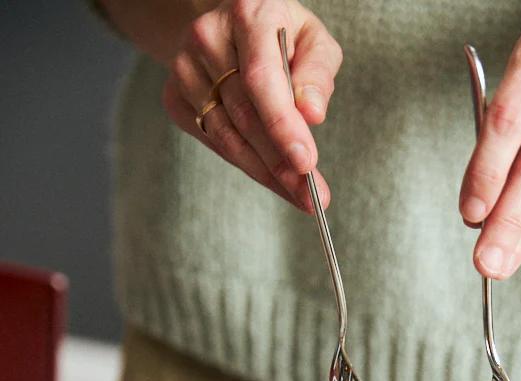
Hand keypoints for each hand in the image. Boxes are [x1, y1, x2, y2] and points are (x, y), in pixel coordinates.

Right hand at [163, 0, 341, 210]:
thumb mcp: (313, 41)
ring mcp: (185, 68)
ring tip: (298, 194)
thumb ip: (317, 73)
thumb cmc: (281, 35)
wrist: (234, 28)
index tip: (306, 163)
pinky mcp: (175, 97)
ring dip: (265, 172)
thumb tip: (312, 114)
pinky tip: (270, 175)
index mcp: (247, 15)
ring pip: (227, 138)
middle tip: (312, 195)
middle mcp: (207, 37)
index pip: (261, 79)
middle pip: (244, 116)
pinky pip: (214, 143)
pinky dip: (246, 165)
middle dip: (281, 163)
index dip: (282, 125)